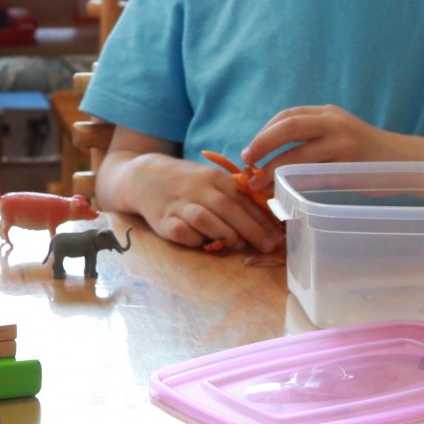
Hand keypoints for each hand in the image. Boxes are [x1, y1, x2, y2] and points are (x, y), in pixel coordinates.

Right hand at [127, 153, 282, 253]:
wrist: (145, 176)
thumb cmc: (188, 183)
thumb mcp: (212, 181)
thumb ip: (236, 197)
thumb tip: (268, 220)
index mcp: (214, 178)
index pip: (243, 198)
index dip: (263, 218)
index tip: (279, 235)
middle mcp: (197, 189)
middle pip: (228, 208)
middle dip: (252, 229)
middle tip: (268, 246)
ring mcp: (178, 205)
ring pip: (204, 218)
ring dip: (224, 233)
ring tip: (237, 243)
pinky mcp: (162, 220)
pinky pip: (181, 232)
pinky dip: (194, 240)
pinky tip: (203, 243)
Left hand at [242, 105, 409, 170]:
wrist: (406, 162)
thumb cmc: (366, 154)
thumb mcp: (339, 135)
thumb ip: (312, 139)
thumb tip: (271, 156)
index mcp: (328, 113)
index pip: (287, 116)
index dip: (264, 132)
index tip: (251, 150)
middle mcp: (333, 122)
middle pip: (287, 127)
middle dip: (261, 145)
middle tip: (247, 162)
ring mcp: (342, 143)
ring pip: (297, 154)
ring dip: (273, 170)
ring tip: (258, 184)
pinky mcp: (349, 164)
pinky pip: (314, 174)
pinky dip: (294, 183)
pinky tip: (284, 192)